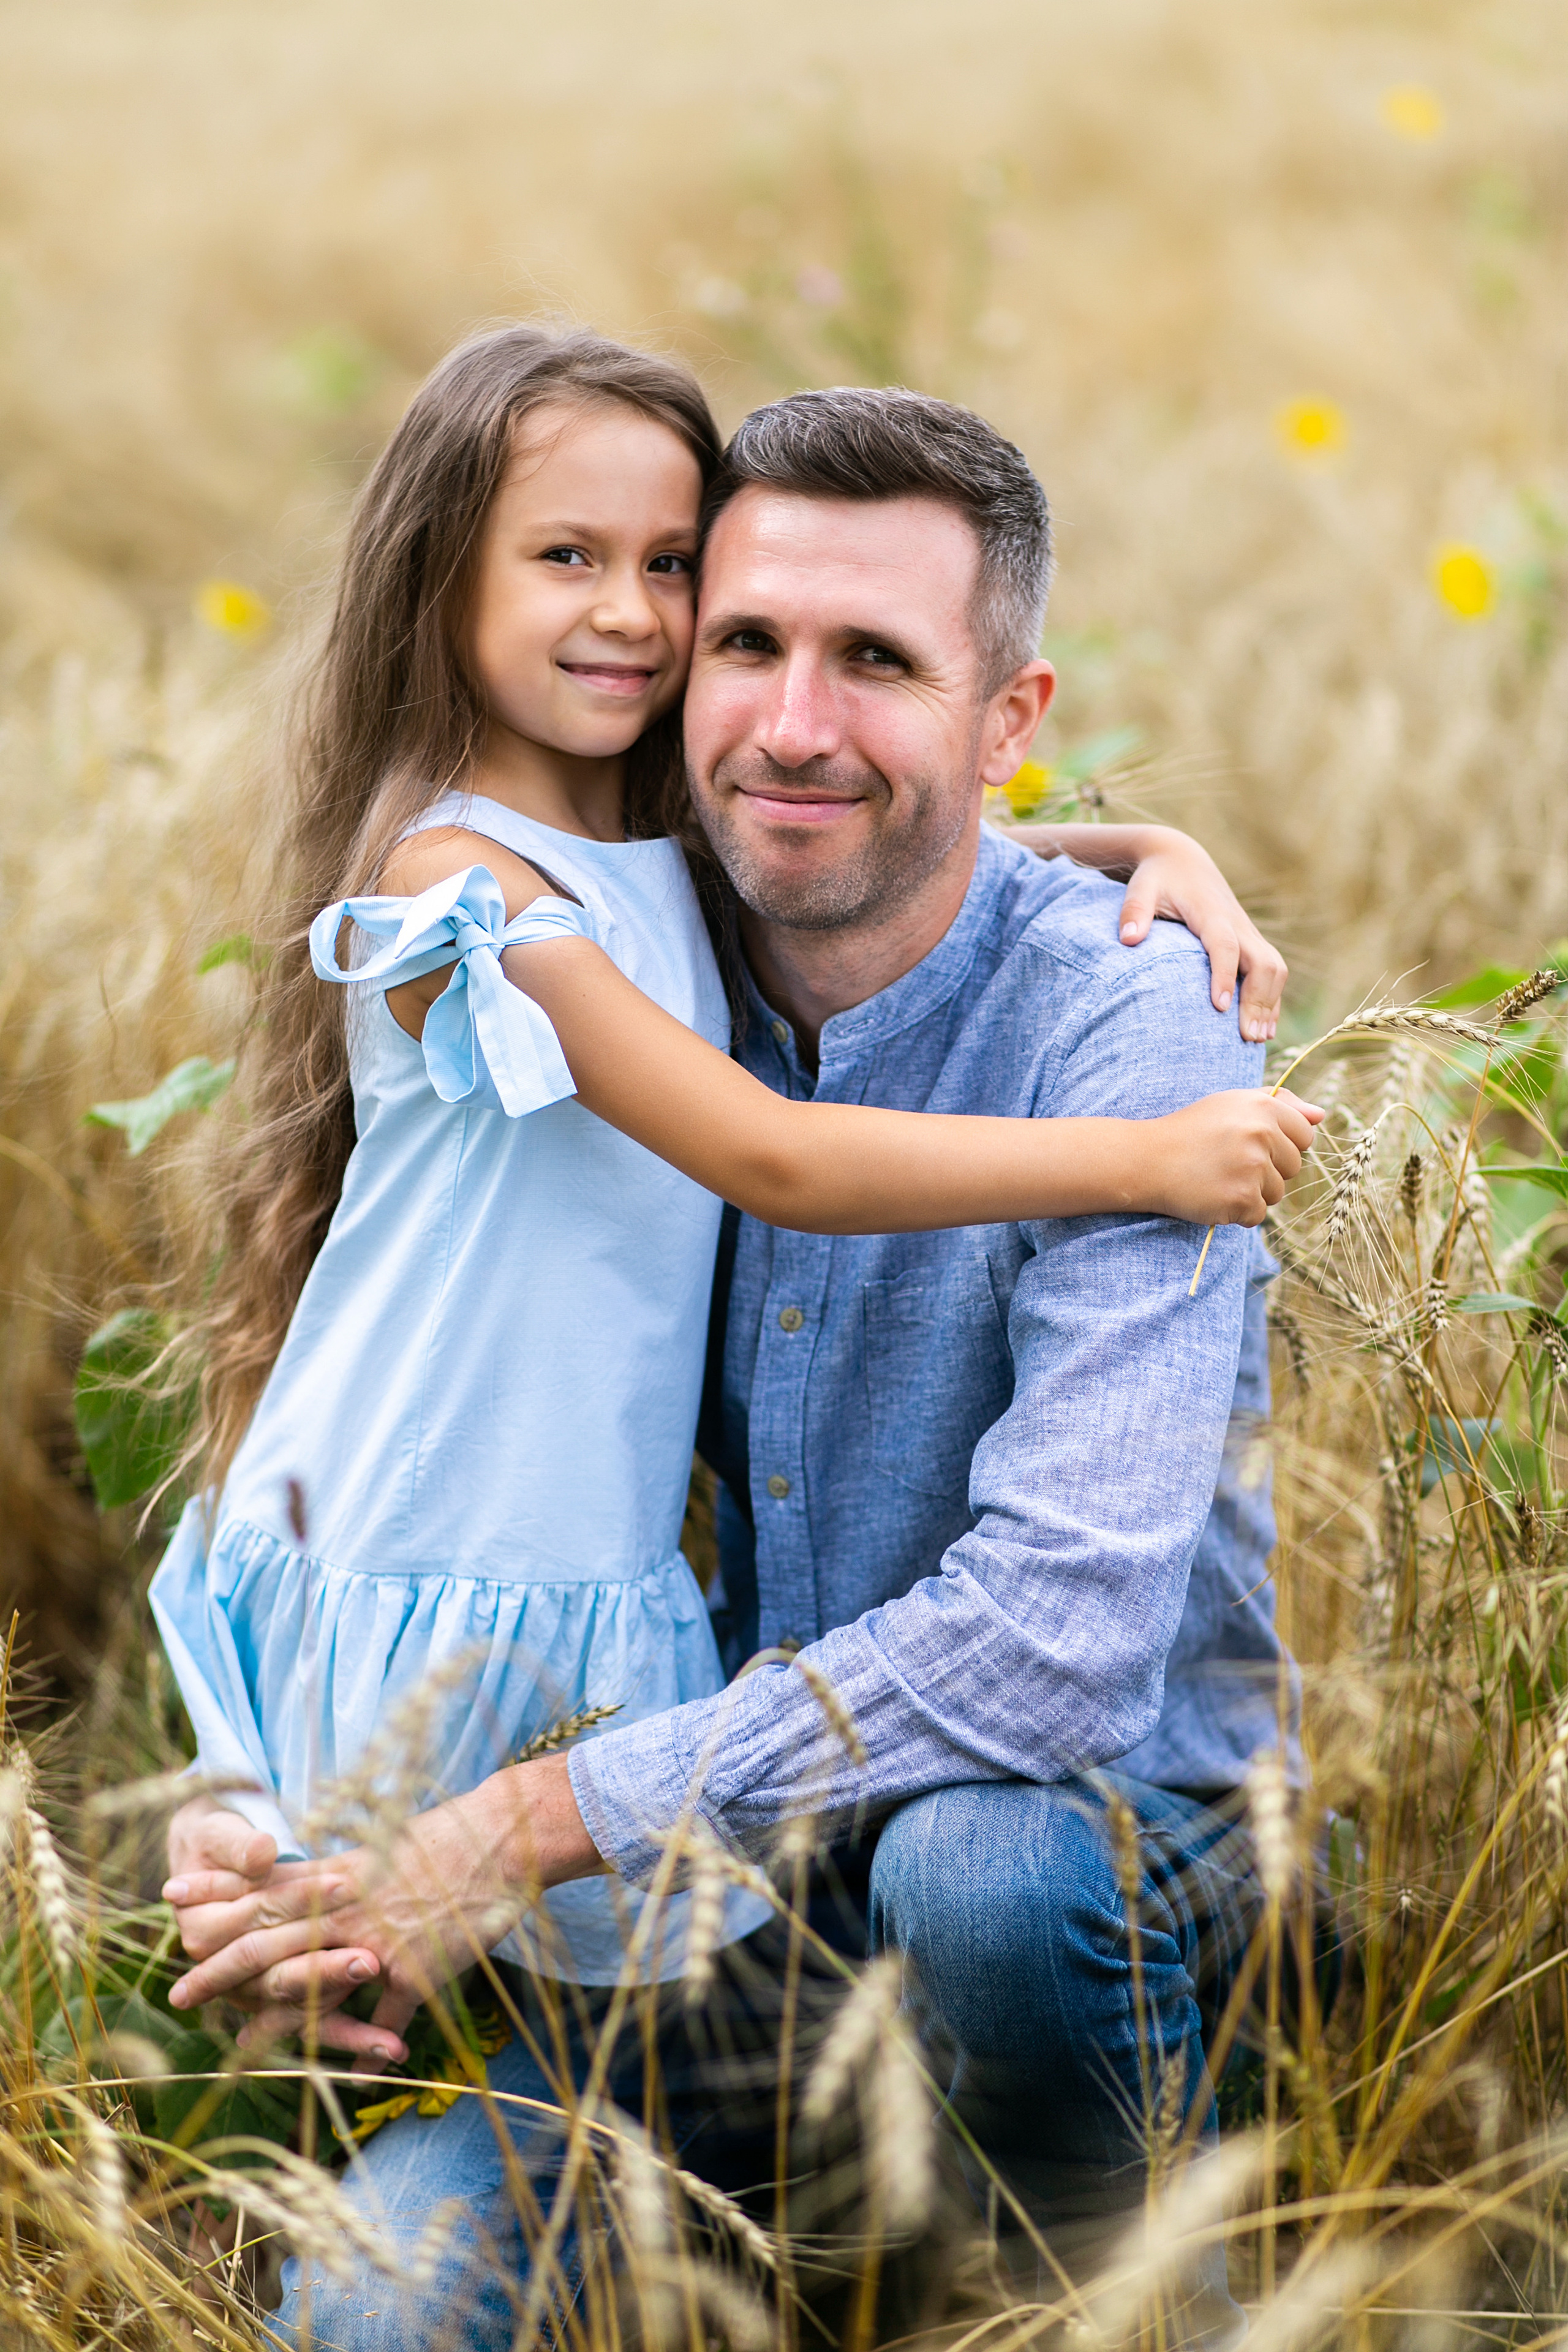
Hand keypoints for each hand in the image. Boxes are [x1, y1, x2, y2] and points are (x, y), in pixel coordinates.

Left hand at [163, 1754, 600, 2066]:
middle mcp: (347, 1908)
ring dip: (275, 2021)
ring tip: (240, 2046)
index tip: (169, 1895)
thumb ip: (345, 1874)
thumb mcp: (385, 1847)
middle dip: (218, 1968)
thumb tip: (315, 1882)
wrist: (501, 1842)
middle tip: (179, 1992)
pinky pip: (385, 2022)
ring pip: (314, 1989)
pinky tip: (362, 2075)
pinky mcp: (414, 1973)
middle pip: (269, 1941)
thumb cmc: (447, 1839)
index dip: (215, 1890)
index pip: (262, 1883)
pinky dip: (373, 2050)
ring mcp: (378, 1944)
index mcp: (338, 1873)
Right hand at [164, 1797, 387, 2056]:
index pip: (258, 1917)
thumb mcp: (220, 1836)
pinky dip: (355, 2037)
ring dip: (348, 2031)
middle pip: (280, 1975)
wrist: (212, 1865)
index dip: (299, 1900)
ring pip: (302, 2015)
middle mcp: (230, 1974)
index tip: (345, 1885)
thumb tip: (262, 1855)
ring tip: (390, 2042)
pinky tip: (393, 2051)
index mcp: (204, 1931)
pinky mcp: (289, 2000)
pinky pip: (321, 2025)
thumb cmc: (219, 1844)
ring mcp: (261, 1993)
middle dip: (326, 1971)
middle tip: (372, 1962)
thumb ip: (240, 1846)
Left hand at [1117, 831, 1285, 1042]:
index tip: (1220, 1007)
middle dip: (1259, 999)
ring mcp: (1248, 933)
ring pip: (1275, 968)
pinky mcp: (1250, 942)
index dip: (1224, 975)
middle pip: (1263, 961)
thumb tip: (1128, 939)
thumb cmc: (1156, 878)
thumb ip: (1134, 912)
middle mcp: (1237, 923)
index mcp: (1210, 912)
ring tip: (1258, 1039)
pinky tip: (1265, 1028)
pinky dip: (1272, 999)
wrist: (1182, 860)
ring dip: (1270, 1003)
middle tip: (1247, 1037)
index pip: (1225, 945)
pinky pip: (1272, 971)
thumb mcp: (1140, 889)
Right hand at [1150, 1088, 1321, 1226]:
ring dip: (1252, 1192)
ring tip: (1219, 1177)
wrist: (1148, 1159)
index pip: (1305, 1135)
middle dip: (1268, 1170)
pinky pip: (1258, 1215)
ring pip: (1277, 1193)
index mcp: (1264, 1106)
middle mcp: (1262, 1134)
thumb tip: (1321, 1116)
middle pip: (1294, 1167)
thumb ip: (1282, 1104)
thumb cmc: (1193, 1130)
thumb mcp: (1233, 1103)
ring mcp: (1252, 1168)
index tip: (1250, 1144)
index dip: (1281, 1144)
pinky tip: (1213, 1195)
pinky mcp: (1241, 1199)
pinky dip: (1238, 1212)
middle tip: (1229, 1162)